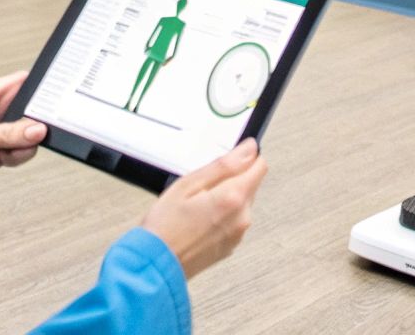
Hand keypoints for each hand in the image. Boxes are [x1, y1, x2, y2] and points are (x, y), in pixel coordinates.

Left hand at [0, 71, 47, 184]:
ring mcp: (1, 130)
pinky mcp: (0, 148)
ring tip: (6, 152)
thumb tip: (36, 129)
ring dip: (24, 146)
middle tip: (28, 137)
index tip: (54, 103)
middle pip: (33, 111)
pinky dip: (17, 157)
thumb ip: (5, 133)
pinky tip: (1, 158)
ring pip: (30, 134)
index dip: (42, 88)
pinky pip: (21, 151)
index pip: (25, 82)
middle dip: (36, 125)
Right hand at [142, 139, 267, 279]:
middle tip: (200, 188)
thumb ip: (224, 165)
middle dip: (231, 180)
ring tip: (196, 206)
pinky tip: (199, 220)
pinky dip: (222, 216)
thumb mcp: (188, 184)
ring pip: (242, 203)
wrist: (154, 265)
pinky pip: (234, 221)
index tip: (227, 162)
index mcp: (233, 197)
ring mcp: (237, 234)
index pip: (260, 166)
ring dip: (226, 198)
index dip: (245, 159)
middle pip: (251, 184)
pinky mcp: (231, 246)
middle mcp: (242, 217)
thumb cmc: (165, 225)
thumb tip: (250, 149)